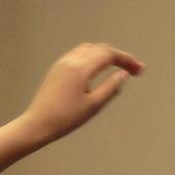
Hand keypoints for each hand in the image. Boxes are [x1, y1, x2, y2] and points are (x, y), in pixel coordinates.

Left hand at [20, 42, 141, 143]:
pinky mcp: (55, 70)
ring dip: (104, 54)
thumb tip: (122, 74)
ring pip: (88, 49)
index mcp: (81, 68)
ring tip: (115, 67)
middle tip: (131, 70)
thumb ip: (111, 87)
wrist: (35, 125)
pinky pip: (77, 54)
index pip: (109, 55)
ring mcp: (61, 64)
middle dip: (118, 57)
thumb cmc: (65, 118)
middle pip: (100, 49)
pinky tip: (96, 68)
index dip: (127, 60)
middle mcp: (70, 61)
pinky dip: (91, 56)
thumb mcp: (93, 105)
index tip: (139, 70)